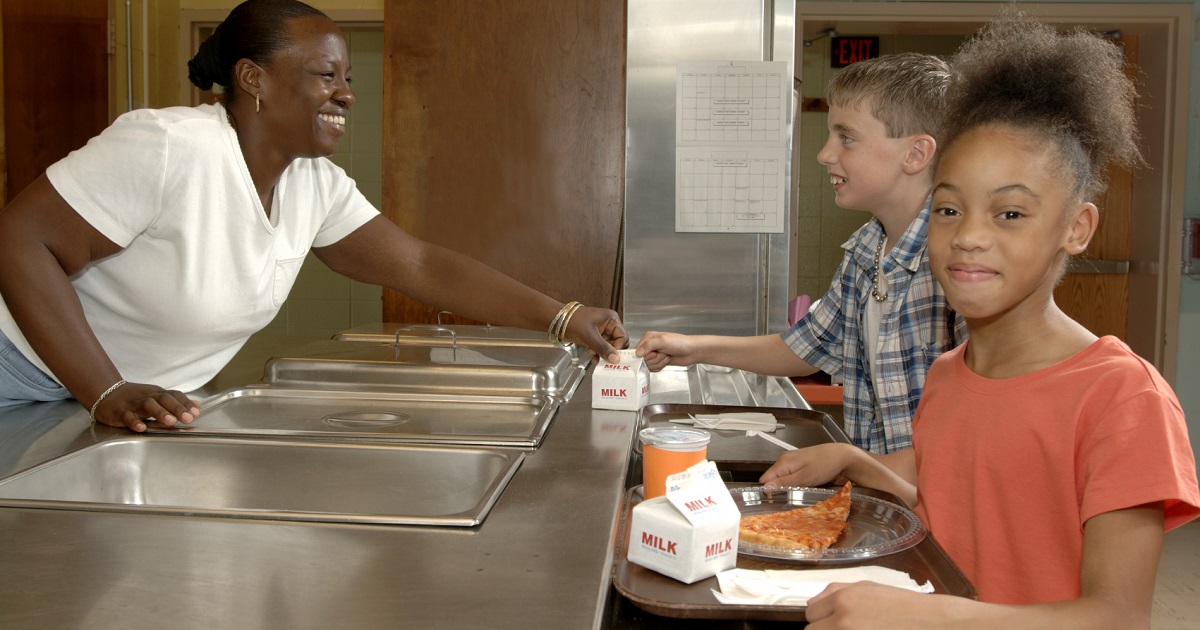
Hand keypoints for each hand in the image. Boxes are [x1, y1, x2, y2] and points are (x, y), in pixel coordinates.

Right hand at [91, 382, 200, 431]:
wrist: (107, 393)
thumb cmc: (136, 398)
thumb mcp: (157, 396)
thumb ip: (177, 402)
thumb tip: (198, 405)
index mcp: (157, 394)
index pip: (174, 395)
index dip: (185, 403)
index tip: (196, 413)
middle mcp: (147, 397)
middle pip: (164, 399)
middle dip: (177, 408)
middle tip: (187, 418)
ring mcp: (134, 404)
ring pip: (147, 405)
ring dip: (160, 412)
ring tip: (170, 421)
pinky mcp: (120, 412)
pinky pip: (127, 416)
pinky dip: (134, 422)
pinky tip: (141, 428)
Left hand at [564, 306, 627, 363]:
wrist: (557, 321)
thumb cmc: (573, 321)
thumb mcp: (589, 335)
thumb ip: (603, 348)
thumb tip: (615, 359)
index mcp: (611, 319)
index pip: (622, 336)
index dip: (618, 348)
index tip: (613, 357)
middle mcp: (608, 324)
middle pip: (617, 343)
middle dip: (610, 351)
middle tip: (604, 358)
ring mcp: (601, 331)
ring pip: (608, 347)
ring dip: (602, 353)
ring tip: (594, 355)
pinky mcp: (594, 337)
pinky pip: (601, 348)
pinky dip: (598, 353)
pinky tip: (592, 356)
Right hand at [634, 331, 697, 371]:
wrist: (691, 351)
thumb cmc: (679, 343)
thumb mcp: (663, 341)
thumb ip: (648, 345)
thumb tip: (637, 353)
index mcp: (648, 338)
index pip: (637, 351)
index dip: (645, 356)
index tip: (654, 354)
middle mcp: (649, 346)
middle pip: (642, 360)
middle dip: (654, 359)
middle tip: (663, 353)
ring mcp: (653, 355)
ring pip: (648, 365)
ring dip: (659, 363)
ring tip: (666, 356)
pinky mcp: (658, 362)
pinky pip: (653, 369)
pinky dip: (660, 366)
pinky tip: (667, 361)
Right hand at [759, 443, 856, 488]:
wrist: (843, 456)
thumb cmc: (825, 466)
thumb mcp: (804, 478)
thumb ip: (784, 483)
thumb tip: (765, 488)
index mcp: (783, 462)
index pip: (765, 480)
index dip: (769, 491)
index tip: (780, 500)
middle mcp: (784, 459)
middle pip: (773, 479)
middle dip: (780, 489)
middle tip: (794, 496)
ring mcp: (792, 460)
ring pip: (783, 477)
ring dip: (789, 486)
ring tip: (802, 490)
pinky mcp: (800, 462)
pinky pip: (791, 474)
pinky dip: (796, 481)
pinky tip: (807, 484)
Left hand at [806, 582, 945, 628]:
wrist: (937, 625)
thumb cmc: (905, 607)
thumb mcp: (870, 588)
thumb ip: (836, 592)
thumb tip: (810, 604)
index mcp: (844, 600)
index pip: (810, 614)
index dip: (822, 619)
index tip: (834, 622)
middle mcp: (844, 621)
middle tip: (849, 628)